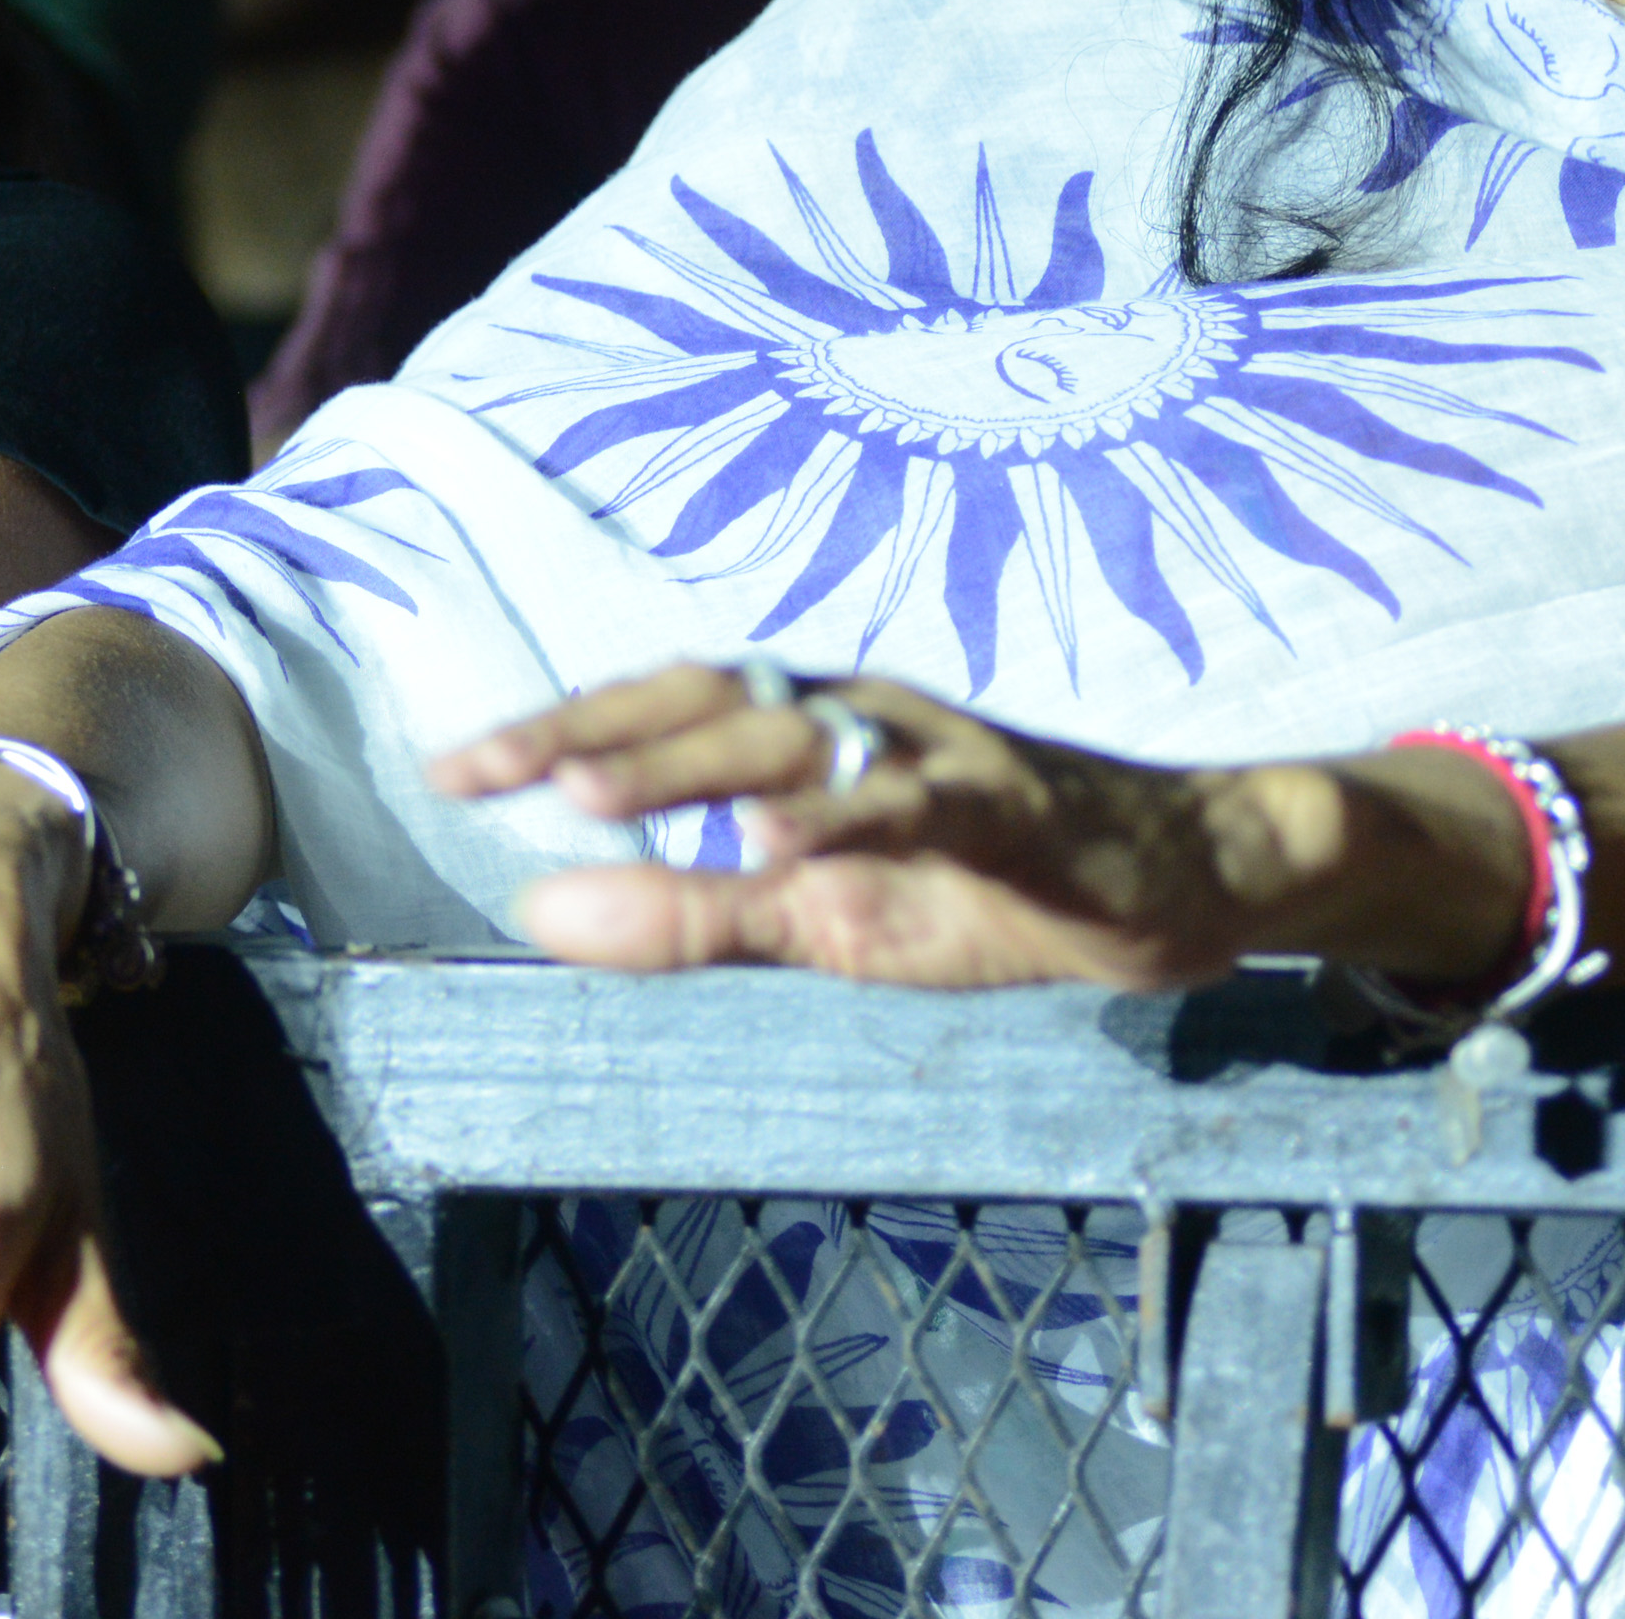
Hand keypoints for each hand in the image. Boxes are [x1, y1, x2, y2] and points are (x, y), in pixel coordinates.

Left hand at [428, 662, 1280, 991]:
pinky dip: (846, 815)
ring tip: (591, 791)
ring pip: (800, 737)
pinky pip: (921, 802)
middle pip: (712, 702)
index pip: (663, 715)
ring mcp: (938, 754)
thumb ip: (690, 917)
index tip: (451, 768)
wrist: (1173, 883)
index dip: (558, 733)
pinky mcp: (1014, 806)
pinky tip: (776, 840)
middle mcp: (861, 717)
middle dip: (596, 734)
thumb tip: (537, 916)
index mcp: (808, 734)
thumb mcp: (820, 923)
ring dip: (693, 760)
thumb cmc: (984, 887)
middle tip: (491, 768)